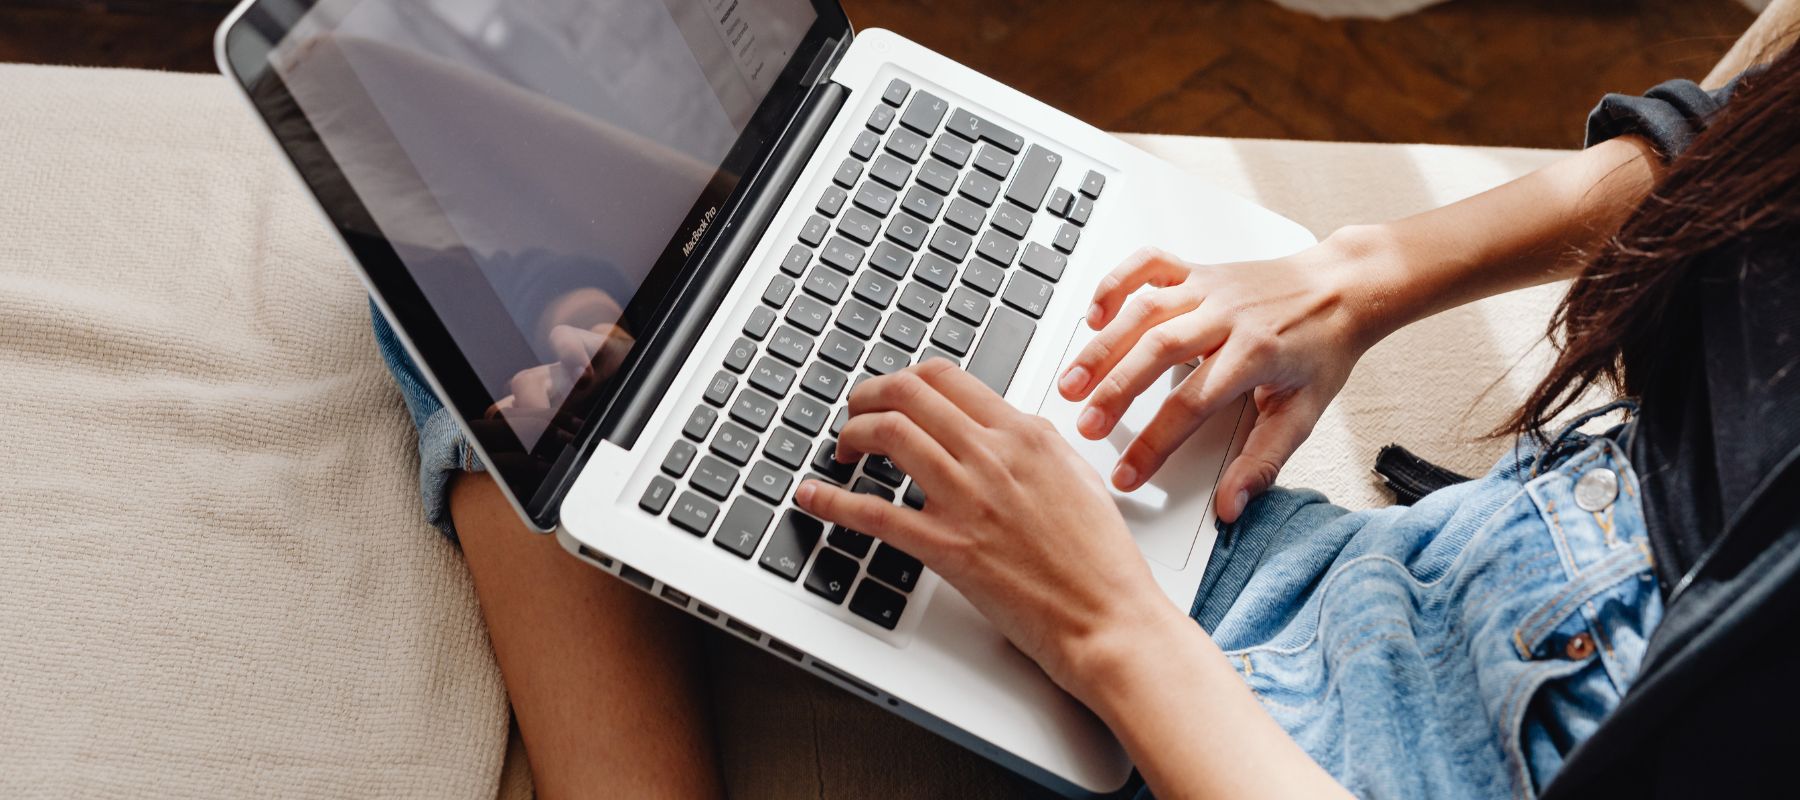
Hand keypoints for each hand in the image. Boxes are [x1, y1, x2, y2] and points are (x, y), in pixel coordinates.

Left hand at [793, 361, 1184, 697]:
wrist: (1108, 616)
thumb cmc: (1099, 559)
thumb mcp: (1076, 476)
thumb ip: (1032, 445)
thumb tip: (998, 429)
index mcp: (1025, 434)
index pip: (947, 377)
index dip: (905, 379)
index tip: (892, 395)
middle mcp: (993, 455)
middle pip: (907, 393)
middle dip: (867, 396)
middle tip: (855, 413)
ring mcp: (967, 499)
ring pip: (888, 433)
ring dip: (851, 434)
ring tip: (843, 449)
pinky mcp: (947, 547)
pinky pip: (873, 513)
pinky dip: (832, 501)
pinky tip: (813, 497)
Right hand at [1056, 244, 1378, 521]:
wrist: (1344, 287)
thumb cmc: (1322, 348)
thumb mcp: (1304, 413)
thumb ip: (1263, 462)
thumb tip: (1231, 506)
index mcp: (1254, 353)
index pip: (1191, 404)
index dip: (1154, 442)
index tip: (1127, 474)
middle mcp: (1226, 315)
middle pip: (1156, 350)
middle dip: (1114, 391)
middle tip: (1086, 425)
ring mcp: (1208, 287)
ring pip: (1143, 310)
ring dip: (1102, 346)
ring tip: (1072, 380)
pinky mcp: (1198, 269)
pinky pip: (1149, 265)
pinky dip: (1116, 283)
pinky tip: (1095, 315)